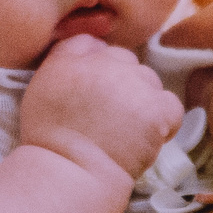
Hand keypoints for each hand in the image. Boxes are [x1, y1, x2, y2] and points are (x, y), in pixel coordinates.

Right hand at [18, 34, 184, 183]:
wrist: (70, 169)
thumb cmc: (49, 135)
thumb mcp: (42, 84)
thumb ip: (66, 54)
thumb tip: (94, 42)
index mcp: (79, 57)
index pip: (102, 50)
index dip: (100, 74)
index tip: (95, 97)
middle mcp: (110, 64)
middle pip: (128, 64)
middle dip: (122, 85)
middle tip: (109, 116)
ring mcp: (137, 85)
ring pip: (150, 82)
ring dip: (142, 100)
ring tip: (127, 128)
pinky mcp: (157, 110)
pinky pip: (171, 106)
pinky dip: (163, 119)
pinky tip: (147, 134)